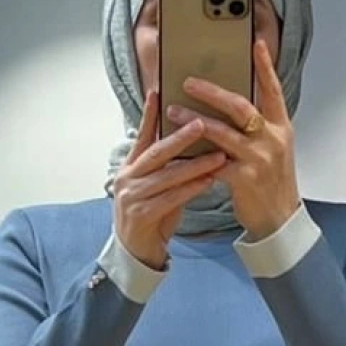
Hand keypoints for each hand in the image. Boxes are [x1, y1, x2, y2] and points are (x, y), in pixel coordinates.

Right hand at [113, 90, 227, 270]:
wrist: (136, 254)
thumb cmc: (151, 217)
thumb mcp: (157, 187)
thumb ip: (169, 167)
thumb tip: (193, 144)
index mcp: (130, 167)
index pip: (142, 136)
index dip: (150, 114)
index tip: (159, 91)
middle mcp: (128, 178)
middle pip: (156, 151)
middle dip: (180, 137)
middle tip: (203, 122)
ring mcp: (132, 197)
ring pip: (167, 175)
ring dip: (195, 165)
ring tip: (218, 155)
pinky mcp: (141, 215)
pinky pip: (170, 198)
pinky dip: (191, 189)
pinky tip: (209, 181)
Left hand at [167, 39, 301, 241]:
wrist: (279, 220)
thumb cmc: (271, 183)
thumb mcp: (273, 149)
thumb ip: (257, 127)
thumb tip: (230, 103)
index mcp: (281, 127)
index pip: (273, 90)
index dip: (265, 66)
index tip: (256, 43)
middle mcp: (272, 139)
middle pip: (240, 106)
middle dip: (212, 92)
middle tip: (188, 82)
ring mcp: (259, 159)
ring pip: (222, 132)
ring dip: (194, 120)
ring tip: (173, 110)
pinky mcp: (244, 179)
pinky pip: (213, 162)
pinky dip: (195, 155)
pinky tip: (178, 149)